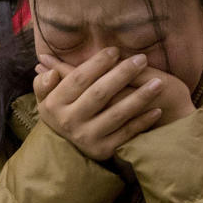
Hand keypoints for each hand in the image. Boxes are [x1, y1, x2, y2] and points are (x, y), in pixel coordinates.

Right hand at [33, 48, 189, 159]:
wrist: (67, 151)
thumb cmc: (62, 113)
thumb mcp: (47, 99)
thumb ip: (44, 82)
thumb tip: (46, 67)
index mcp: (54, 105)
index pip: (78, 79)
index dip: (97, 63)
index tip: (115, 50)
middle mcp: (69, 122)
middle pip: (100, 93)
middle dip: (122, 74)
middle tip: (142, 59)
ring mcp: (87, 138)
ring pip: (117, 114)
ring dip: (140, 97)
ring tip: (158, 82)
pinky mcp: (103, 150)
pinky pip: (127, 133)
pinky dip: (142, 122)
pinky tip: (157, 109)